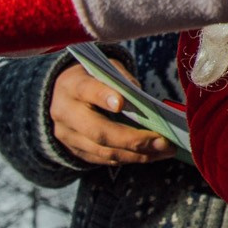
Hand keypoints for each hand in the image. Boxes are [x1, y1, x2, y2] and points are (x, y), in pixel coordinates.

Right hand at [48, 61, 172, 165]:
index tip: (122, 103)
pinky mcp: (75, 151)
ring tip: (165, 150)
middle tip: (162, 141)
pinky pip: (104, 159)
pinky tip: (152, 154)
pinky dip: (130, 158)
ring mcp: (68, 136)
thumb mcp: (106, 68)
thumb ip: (123, 80)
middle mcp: (66, 113)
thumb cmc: (95, 78)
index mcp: (73, 86)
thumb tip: (147, 103)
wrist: (62, 95)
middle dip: (132, 139)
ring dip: (137, 154)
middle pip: (98, 131)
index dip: (104, 97)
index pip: (87, 91)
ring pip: (103, 151)